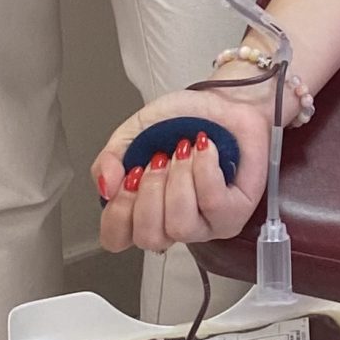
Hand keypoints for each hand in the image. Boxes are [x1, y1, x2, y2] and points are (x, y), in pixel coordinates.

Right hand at [94, 87, 274, 253]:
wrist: (223, 101)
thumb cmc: (183, 119)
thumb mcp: (133, 131)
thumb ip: (109, 159)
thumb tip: (105, 189)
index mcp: (143, 209)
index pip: (116, 239)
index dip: (118, 212)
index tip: (129, 176)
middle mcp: (172, 223)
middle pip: (148, 238)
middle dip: (151, 192)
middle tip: (159, 159)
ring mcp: (205, 224)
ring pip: (181, 226)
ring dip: (180, 179)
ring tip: (184, 151)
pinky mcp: (234, 213)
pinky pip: (213, 204)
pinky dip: (204, 169)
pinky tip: (204, 149)